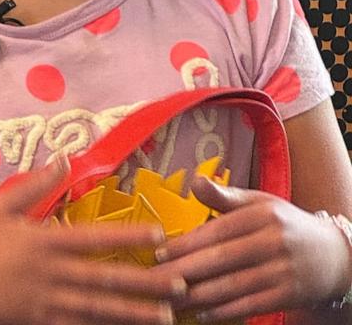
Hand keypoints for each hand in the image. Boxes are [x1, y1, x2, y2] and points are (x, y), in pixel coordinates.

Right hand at [0, 156, 186, 324]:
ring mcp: (46, 304)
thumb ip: (35, 185)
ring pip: (99, 310)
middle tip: (182, 284)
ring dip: (135, 313)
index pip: (96, 238)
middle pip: (107, 279)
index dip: (130, 237)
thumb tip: (63, 159)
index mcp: (44, 241)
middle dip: (147, 282)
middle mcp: (52, 273)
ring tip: (166, 317)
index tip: (161, 237)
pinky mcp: (38, 324)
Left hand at [155, 176, 351, 321]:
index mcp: (261, 214)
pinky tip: (202, 313)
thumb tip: (194, 181)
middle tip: (158, 280)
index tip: (160, 253)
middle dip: (186, 271)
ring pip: (234, 286)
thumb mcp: (258, 203)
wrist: (333, 254)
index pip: (217, 231)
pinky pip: (252, 305)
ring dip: (200, 296)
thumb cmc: (284, 224)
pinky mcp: (289, 294)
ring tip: (172, 299)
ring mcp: (283, 270)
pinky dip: (225, 311)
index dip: (187, 243)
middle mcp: (273, 241)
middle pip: (222, 260)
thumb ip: (224, 196)